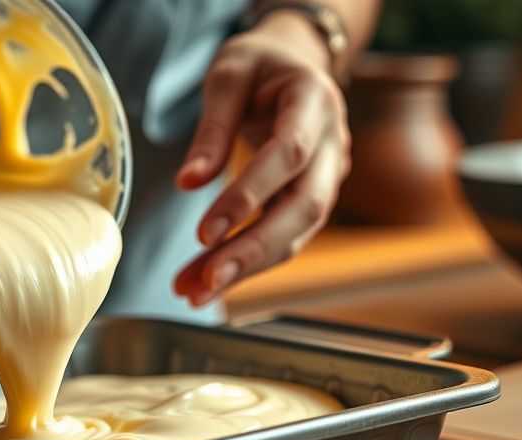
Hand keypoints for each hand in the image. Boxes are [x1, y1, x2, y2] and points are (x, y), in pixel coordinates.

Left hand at [173, 11, 350, 305]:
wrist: (292, 65)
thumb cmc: (258, 66)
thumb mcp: (228, 74)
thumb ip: (211, 129)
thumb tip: (188, 183)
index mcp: (315, 100)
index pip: (287, 155)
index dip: (249, 196)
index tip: (205, 232)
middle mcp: (333, 143)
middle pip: (303, 208)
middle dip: (253, 251)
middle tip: (205, 281)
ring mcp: (329, 176)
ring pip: (296, 233)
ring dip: (245, 268)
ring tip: (194, 292)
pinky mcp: (312, 200)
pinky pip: (285, 237)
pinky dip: (247, 262)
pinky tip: (208, 281)